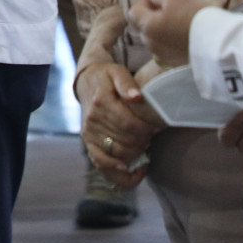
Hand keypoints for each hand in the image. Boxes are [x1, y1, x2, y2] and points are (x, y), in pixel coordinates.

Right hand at [76, 62, 162, 185]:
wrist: (87, 81)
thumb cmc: (107, 77)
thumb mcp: (117, 72)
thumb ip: (127, 84)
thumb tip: (137, 97)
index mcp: (101, 100)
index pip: (127, 123)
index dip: (145, 130)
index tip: (155, 128)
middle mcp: (93, 118)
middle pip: (124, 140)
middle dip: (142, 142)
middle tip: (151, 138)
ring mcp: (89, 131)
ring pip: (116, 152)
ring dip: (134, 155)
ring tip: (144, 149)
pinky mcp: (87, 140)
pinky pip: (99, 160)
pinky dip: (114, 169)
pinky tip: (127, 169)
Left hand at [129, 0, 206, 67]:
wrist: (220, 43)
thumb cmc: (195, 16)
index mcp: (147, 28)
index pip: (134, 12)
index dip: (145, 1)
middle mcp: (151, 44)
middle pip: (145, 25)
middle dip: (155, 15)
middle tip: (176, 8)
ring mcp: (164, 56)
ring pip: (157, 37)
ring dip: (165, 27)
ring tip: (185, 20)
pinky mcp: (177, 62)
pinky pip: (169, 47)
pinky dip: (174, 39)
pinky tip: (190, 32)